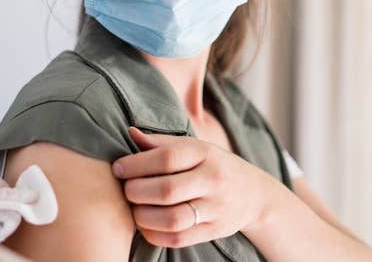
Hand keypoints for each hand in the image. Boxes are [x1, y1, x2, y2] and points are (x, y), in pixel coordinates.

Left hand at [111, 126, 275, 247]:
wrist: (253, 193)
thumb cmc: (212, 165)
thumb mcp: (194, 147)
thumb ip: (162, 143)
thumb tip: (130, 133)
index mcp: (205, 153)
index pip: (167, 157)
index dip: (136, 164)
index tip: (118, 168)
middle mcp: (213, 180)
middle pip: (167, 190)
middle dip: (136, 191)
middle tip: (125, 190)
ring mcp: (216, 209)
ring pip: (172, 219)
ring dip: (143, 216)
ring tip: (133, 209)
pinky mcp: (214, 231)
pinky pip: (178, 239)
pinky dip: (154, 234)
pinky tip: (145, 225)